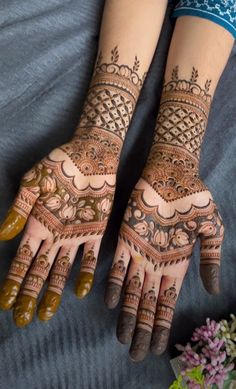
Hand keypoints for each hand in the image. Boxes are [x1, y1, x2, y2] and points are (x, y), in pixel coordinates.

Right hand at [0, 44, 141, 326]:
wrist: (90, 156)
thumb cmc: (58, 166)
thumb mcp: (33, 182)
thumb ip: (20, 209)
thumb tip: (3, 236)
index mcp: (36, 224)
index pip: (21, 259)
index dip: (12, 281)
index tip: (4, 302)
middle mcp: (53, 235)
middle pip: (38, 271)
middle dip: (29, 294)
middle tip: (22, 320)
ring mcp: (74, 236)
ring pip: (60, 270)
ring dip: (52, 291)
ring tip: (46, 314)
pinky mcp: (94, 232)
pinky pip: (88, 257)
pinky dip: (84, 273)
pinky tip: (79, 291)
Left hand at [104, 144, 223, 360]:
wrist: (172, 174)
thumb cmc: (193, 199)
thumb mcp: (211, 229)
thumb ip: (210, 260)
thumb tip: (214, 291)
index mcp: (177, 264)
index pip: (168, 303)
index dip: (163, 326)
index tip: (157, 348)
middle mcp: (156, 263)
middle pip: (149, 304)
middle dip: (143, 329)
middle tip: (135, 354)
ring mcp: (140, 252)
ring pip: (133, 291)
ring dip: (128, 314)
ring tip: (123, 337)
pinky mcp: (125, 238)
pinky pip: (119, 265)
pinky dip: (116, 284)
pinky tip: (112, 303)